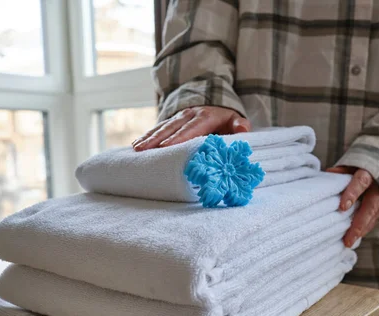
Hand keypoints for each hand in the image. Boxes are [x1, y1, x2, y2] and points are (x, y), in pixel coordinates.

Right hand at [132, 106, 250, 150]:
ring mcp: (177, 118)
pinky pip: (156, 129)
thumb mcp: (236, 119)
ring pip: (160, 128)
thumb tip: (243, 130)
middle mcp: (188, 115)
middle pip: (171, 128)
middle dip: (157, 139)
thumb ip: (240, 125)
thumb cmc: (225, 118)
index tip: (166, 147)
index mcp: (204, 116)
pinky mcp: (170, 122)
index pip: (191, 128)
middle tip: (144, 151)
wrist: (214, 102)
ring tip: (136, 149)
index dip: (178, 138)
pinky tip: (135, 145)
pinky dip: (146, 136)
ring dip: (148, 138)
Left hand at [326, 166, 378, 247]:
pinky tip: (356, 237)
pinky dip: (366, 228)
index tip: (342, 208)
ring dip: (362, 230)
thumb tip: (328, 174)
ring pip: (375, 217)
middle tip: (347, 239)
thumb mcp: (354, 163)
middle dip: (358, 224)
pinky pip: (376, 219)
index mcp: (369, 172)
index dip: (352, 194)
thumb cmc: (365, 166)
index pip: (360, 182)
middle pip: (370, 207)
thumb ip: (342, 171)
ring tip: (348, 242)